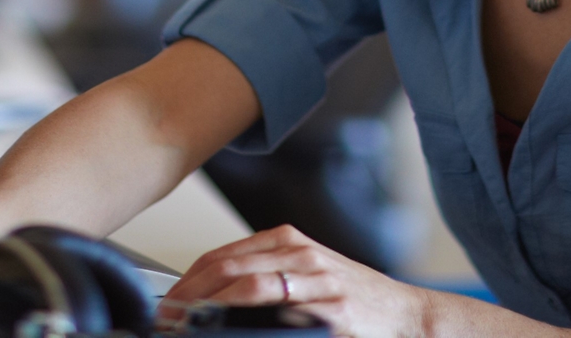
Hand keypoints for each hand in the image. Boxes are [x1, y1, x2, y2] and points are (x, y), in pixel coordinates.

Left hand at [166, 226, 431, 337]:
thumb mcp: (307, 275)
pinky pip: (281, 313)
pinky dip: (249, 320)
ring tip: (187, 324)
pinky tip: (229, 331)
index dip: (186, 281)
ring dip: (209, 305)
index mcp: (288, 242)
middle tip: (166, 319)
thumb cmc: (352, 298)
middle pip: (227, 266)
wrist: (405, 316)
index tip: (165, 305)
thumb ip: (265, 277)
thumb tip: (209, 297)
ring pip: (248, 284)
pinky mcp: (331, 310)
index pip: (221, 255)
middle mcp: (300, 254)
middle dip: (189, 294)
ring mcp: (317, 281)